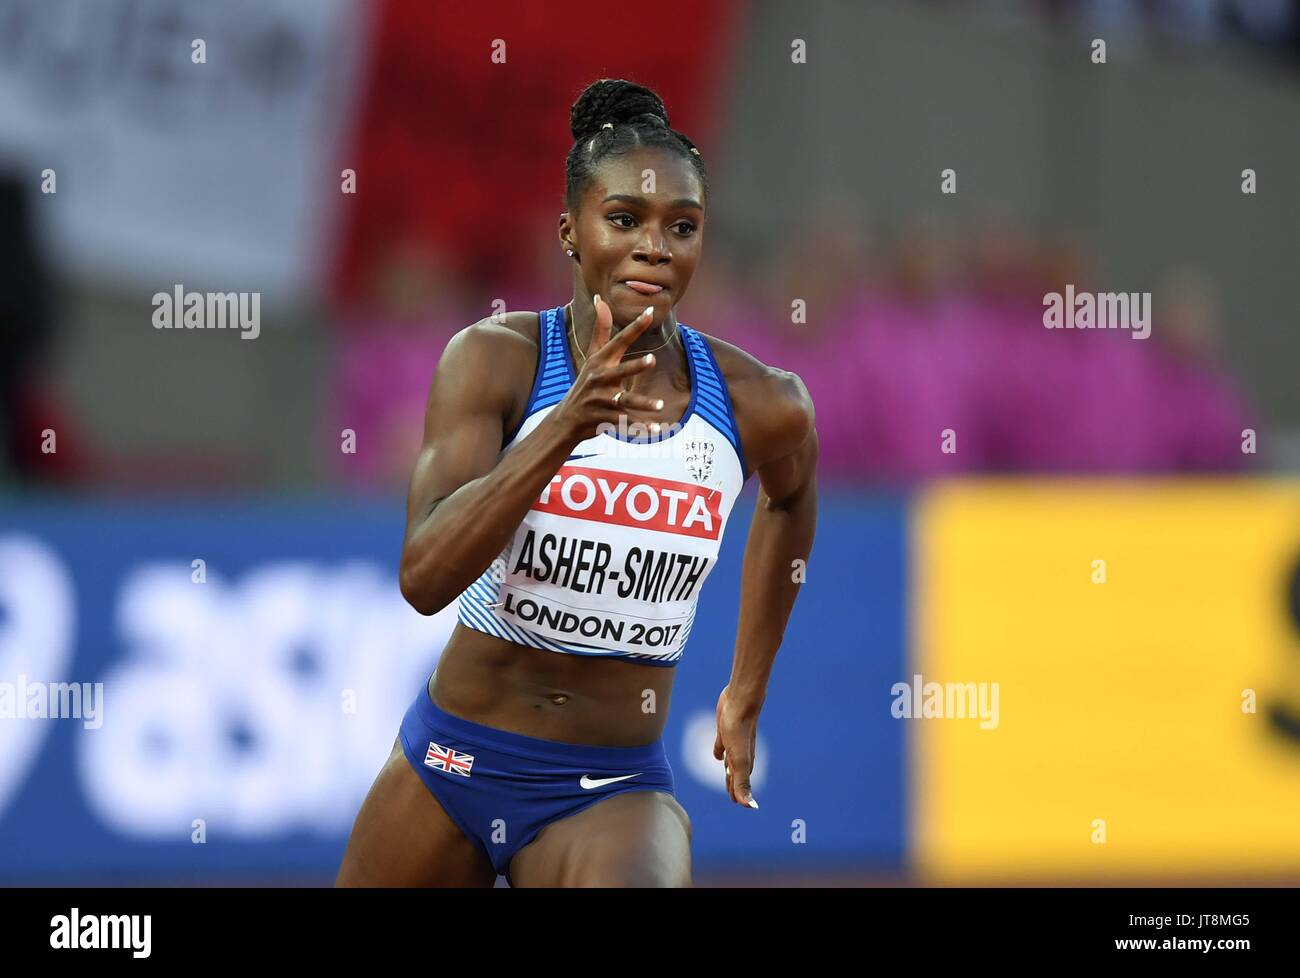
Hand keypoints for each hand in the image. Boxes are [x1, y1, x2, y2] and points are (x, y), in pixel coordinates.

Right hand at [553, 294, 666, 441]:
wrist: (566, 419)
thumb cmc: (585, 382)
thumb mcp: (592, 356)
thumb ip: (601, 329)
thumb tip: (600, 298)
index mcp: (600, 361)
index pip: (619, 340)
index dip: (635, 326)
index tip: (650, 312)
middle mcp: (600, 379)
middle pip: (620, 371)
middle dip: (635, 366)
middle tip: (652, 360)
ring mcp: (601, 400)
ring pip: (625, 401)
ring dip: (642, 404)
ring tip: (660, 406)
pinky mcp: (603, 419)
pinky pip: (625, 423)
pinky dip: (640, 428)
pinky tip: (656, 430)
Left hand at [713, 684, 759, 808]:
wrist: (739, 701)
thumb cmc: (739, 730)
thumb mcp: (739, 760)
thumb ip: (742, 783)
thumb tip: (751, 806)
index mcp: (744, 763)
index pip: (740, 784)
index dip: (738, 794)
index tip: (737, 804)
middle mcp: (740, 754)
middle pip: (735, 774)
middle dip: (733, 785)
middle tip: (732, 797)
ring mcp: (733, 742)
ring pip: (730, 761)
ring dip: (728, 770)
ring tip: (726, 775)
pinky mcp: (725, 731)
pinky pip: (722, 745)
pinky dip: (719, 751)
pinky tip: (718, 753)